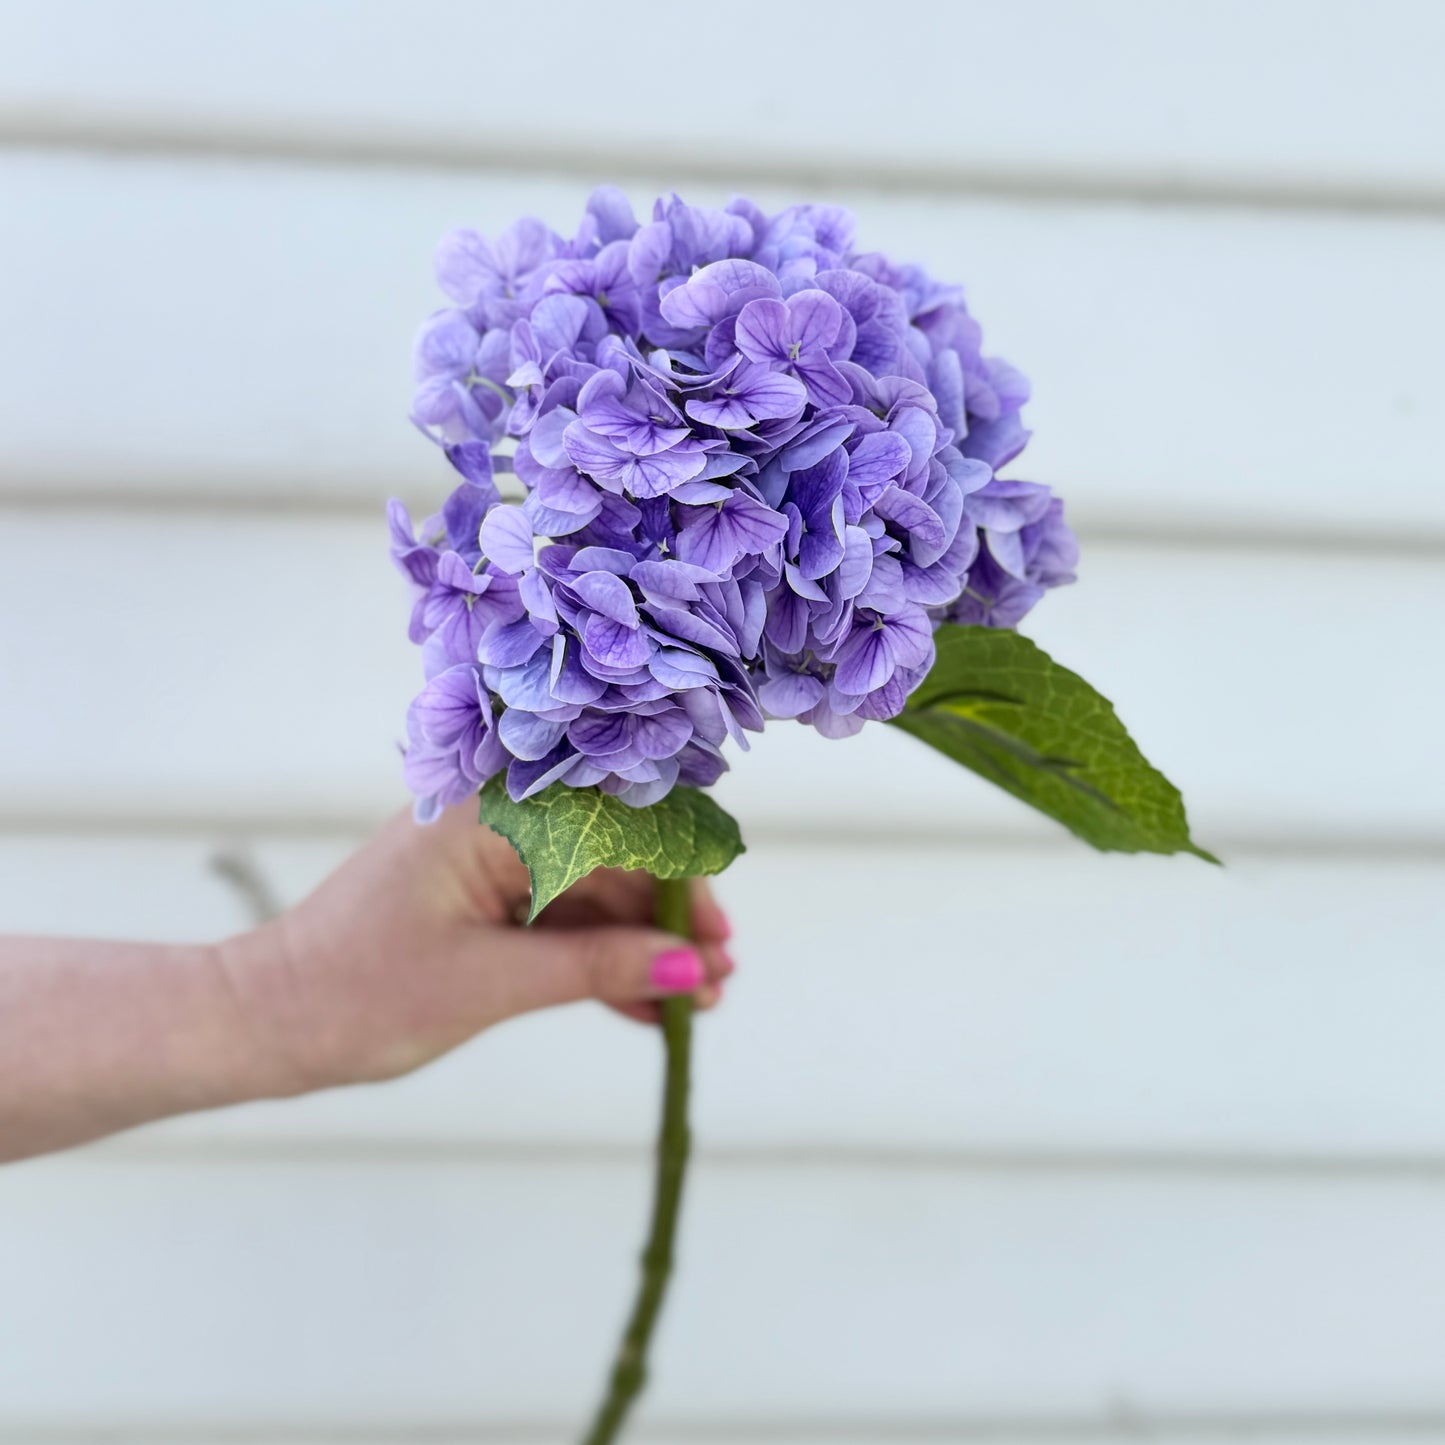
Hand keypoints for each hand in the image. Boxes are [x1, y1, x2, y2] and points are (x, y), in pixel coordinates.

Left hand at [224, 802, 735, 1092]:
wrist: (269, 1021)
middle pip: (612, 859)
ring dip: (640, 948)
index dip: (678, 883)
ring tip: (694, 1002)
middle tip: (716, 983)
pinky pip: (558, 919)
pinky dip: (598, 960)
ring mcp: (489, 856)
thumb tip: (693, 968)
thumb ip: (600, 969)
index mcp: (494, 811)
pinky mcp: (481, 894)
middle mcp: (496, 817)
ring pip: (591, 894)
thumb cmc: (362, 992)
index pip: (616, 828)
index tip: (717, 939)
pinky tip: (645, 1005)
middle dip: (666, 923)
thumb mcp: (493, 983)